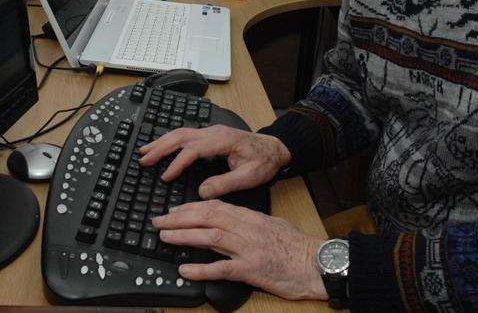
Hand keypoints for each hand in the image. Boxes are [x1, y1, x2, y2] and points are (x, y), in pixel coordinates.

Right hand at [139, 125, 290, 198]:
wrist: (275, 148)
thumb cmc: (264, 162)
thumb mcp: (249, 177)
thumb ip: (225, 184)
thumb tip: (202, 191)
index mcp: (222, 140)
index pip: (193, 149)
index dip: (177, 163)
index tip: (165, 176)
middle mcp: (214, 132)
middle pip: (181, 136)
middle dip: (160, 147)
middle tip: (144, 160)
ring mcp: (211, 131)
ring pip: (181, 132)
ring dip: (162, 141)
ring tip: (145, 151)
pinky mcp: (210, 135)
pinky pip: (186, 134)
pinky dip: (170, 140)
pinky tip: (162, 146)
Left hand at [153, 200, 327, 300]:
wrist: (318, 264)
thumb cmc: (298, 247)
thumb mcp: (272, 225)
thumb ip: (251, 222)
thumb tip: (231, 220)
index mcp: (251, 217)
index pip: (215, 206)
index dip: (191, 207)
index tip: (174, 210)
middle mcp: (247, 230)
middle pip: (207, 218)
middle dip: (179, 218)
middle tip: (159, 221)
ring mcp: (249, 249)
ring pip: (210, 237)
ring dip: (184, 236)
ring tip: (164, 236)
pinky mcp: (252, 270)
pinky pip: (222, 268)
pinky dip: (201, 269)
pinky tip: (185, 269)